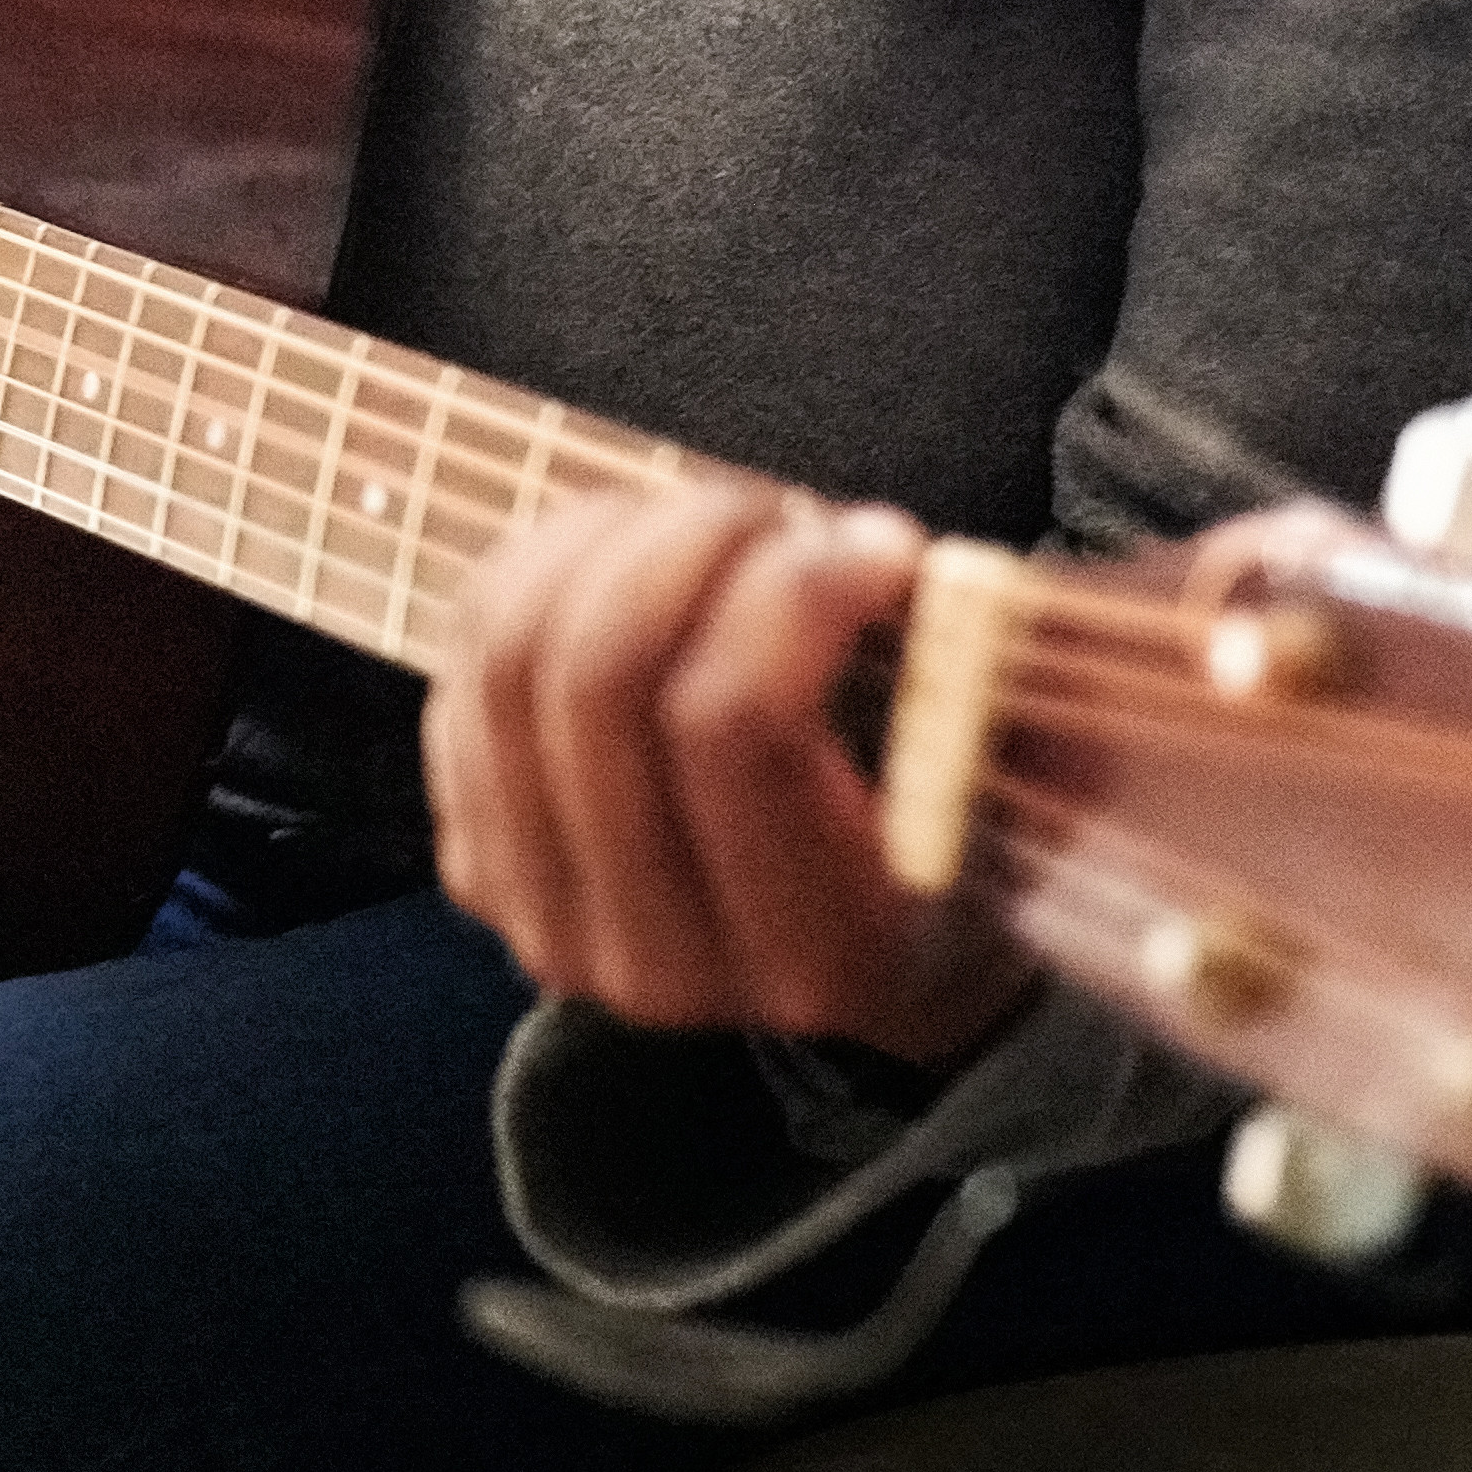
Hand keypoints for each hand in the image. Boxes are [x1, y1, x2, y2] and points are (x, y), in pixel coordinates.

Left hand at [427, 473, 1028, 1064]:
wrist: (860, 952)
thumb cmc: (954, 845)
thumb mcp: (1005, 792)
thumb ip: (966, 685)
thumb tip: (884, 550)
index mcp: (815, 958)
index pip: (734, 727)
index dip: (792, 593)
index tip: (877, 537)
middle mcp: (659, 963)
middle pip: (597, 678)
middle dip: (690, 542)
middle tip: (777, 507)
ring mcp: (546, 918)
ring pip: (512, 656)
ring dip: (614, 542)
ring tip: (715, 518)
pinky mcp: (480, 861)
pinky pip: (466, 664)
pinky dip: (547, 573)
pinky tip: (639, 555)